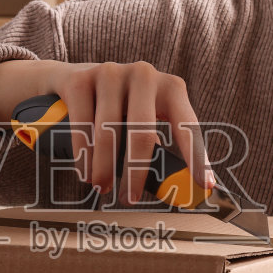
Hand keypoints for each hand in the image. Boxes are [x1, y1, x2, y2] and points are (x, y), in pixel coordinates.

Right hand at [0, 59, 212, 204]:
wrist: (68, 80)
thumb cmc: (116, 110)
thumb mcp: (141, 121)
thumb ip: (158, 150)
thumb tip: (175, 190)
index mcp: (170, 87)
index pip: (188, 126)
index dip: (197, 157)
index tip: (205, 185)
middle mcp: (144, 75)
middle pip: (142, 133)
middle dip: (135, 173)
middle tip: (129, 199)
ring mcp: (111, 73)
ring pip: (108, 132)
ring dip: (104, 167)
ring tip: (101, 188)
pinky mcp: (80, 79)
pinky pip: (82, 124)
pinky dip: (83, 153)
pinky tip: (84, 171)